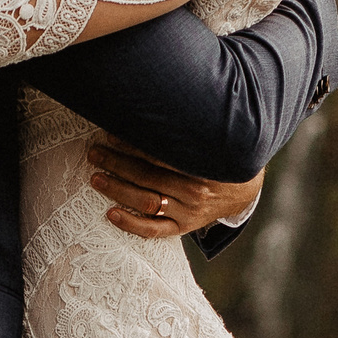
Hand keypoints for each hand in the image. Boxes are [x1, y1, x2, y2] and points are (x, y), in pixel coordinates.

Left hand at [88, 138, 263, 238]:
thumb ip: (184, 132)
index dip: (132, 144)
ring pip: (146, 201)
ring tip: (96, 178)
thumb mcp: (209, 142)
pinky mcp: (183, 227)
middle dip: (117, 163)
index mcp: (200, 164)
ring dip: (117, 189)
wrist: (242, 191)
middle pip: (148, 176)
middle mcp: (194, 190)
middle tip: (95, 153)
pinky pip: (154, 230)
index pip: (160, 155)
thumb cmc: (218, 159)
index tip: (111, 135)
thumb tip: (152, 107)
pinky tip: (111, 214)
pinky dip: (131, 224)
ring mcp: (188, 211)